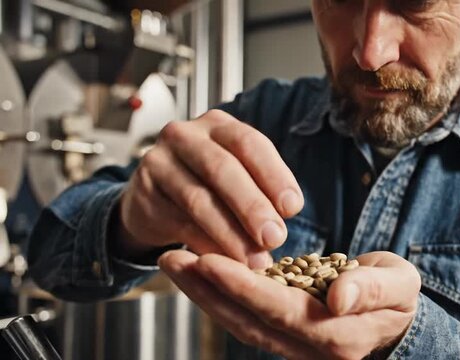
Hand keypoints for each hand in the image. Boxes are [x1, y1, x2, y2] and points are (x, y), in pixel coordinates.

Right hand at [116, 110, 303, 267]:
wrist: (154, 198)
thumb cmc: (208, 185)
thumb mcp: (237, 176)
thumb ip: (261, 188)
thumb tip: (285, 213)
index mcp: (217, 126)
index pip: (249, 143)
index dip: (274, 175)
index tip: (293, 207)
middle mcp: (185, 136)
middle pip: (222, 169)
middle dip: (252, 207)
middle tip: (275, 238)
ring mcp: (158, 163)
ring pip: (198, 200)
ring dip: (230, 234)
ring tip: (254, 259)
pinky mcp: (143, 195)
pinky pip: (178, 223)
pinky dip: (205, 245)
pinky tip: (225, 262)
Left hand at [159, 250, 421, 359]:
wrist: (397, 320)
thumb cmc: (400, 298)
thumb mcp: (400, 286)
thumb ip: (372, 290)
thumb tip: (338, 297)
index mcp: (336, 335)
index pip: (279, 311)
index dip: (243, 288)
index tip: (208, 260)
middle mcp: (308, 348)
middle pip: (247, 321)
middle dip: (207, 290)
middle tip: (171, 258)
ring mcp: (293, 345)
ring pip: (239, 321)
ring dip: (204, 293)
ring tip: (173, 262)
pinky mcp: (284, 334)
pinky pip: (245, 317)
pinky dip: (219, 295)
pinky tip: (200, 273)